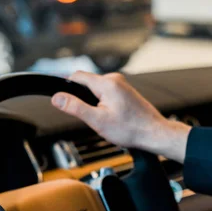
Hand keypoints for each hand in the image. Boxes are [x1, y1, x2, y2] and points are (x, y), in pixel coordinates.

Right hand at [51, 71, 190, 162]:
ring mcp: (121, 85)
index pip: (76, 76)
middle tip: (92, 118)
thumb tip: (57, 98)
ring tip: (105, 120)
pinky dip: (103, 105)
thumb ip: (75, 107)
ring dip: (94, 104)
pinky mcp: (125, 92)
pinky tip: (112, 118)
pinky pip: (106, 94)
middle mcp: (115, 79)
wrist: (154, 134)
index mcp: (106, 83)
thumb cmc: (130, 129)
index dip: (66, 88)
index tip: (63, 101)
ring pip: (96, 90)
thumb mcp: (97, 120)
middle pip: (86, 84)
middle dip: (82, 100)